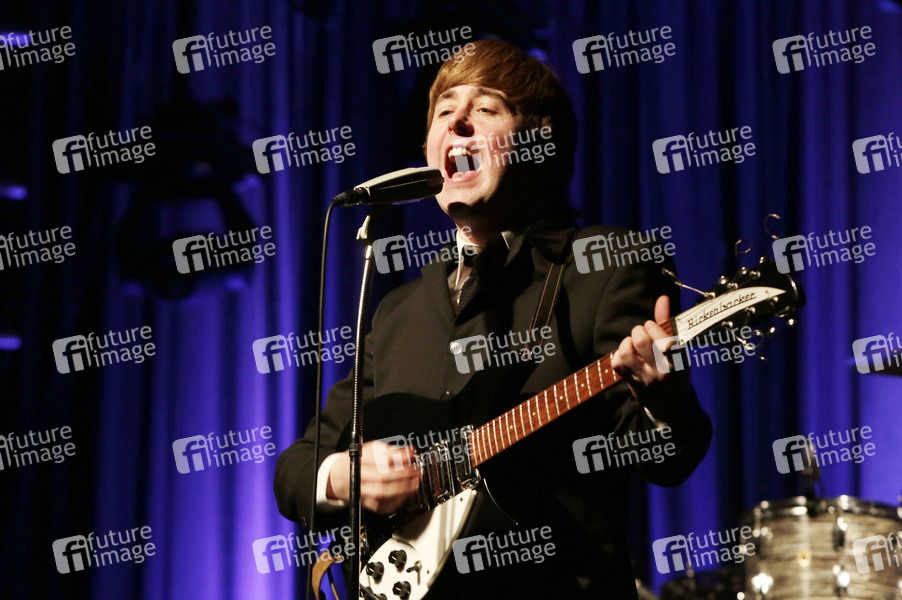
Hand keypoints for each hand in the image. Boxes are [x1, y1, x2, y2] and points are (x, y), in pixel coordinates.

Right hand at [326, 440, 420, 513]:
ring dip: (402, 490)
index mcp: (359, 462)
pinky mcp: (367, 505)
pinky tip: (406, 494)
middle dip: (403, 476)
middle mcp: (359, 478)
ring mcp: (362, 493)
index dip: (398, 459)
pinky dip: (397, 501)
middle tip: (416, 472)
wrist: (338, 479)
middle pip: (382, 479)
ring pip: (383, 494)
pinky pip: (383, 506)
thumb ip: (388, 450)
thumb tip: (408, 452)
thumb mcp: (368, 450)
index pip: (380, 461)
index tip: (411, 456)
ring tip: (414, 484)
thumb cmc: (355, 462)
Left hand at [611, 295, 690, 416]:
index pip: (664, 341)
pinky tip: (628, 354)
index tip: (653, 327)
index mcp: (678, 361)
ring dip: (627, 342)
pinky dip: (620, 353)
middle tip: (642, 334)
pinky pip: (617, 362)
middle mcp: (661, 370)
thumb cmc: (676, 371)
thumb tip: (662, 298)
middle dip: (638, 330)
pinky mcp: (631, 381)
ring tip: (634, 344)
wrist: (671, 405)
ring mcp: (644, 378)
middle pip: (641, 341)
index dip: (653, 327)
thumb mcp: (679, 349)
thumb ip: (667, 323)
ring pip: (626, 351)